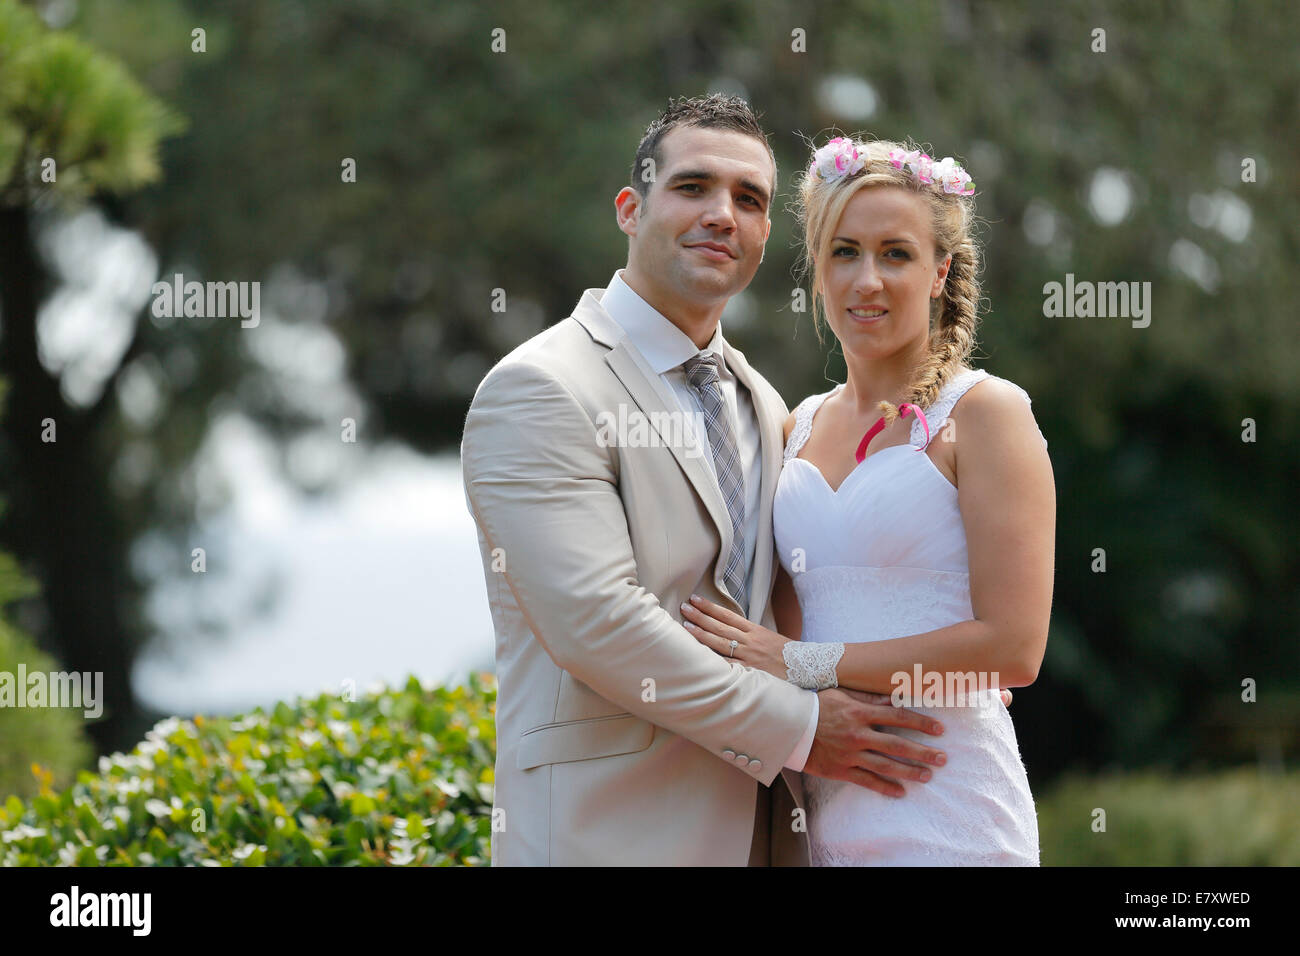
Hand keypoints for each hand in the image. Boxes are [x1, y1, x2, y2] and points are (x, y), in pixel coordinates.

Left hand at [680, 593, 790, 679]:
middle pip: (720, 626)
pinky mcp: (750, 671)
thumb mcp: (768, 637)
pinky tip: (699, 655)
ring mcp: (749, 656)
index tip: (696, 599)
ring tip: (686, 626)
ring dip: (702, 634)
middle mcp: (750, 640)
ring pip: (721, 643)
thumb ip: (749, 634)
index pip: (728, 615)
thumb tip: (730, 630)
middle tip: (685, 608)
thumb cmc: (786, 653)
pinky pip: (728, 665)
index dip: (710, 607)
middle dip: (701, 616)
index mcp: (755, 630)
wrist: (805, 667)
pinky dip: (714, 660)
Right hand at [804, 687, 946, 797]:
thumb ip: (868, 697)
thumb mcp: (842, 694)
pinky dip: (885, 787)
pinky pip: (867, 781)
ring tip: (927, 776)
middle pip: (898, 745)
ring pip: (886, 766)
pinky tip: (900, 792)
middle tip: (943, 758)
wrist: (788, 725)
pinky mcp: (841, 769)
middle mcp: (859, 734)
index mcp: (860, 712)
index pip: (898, 717)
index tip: (939, 729)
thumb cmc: (815, 705)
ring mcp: (850, 753)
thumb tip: (893, 698)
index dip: (921, 723)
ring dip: (909, 772)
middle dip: (923, 752)